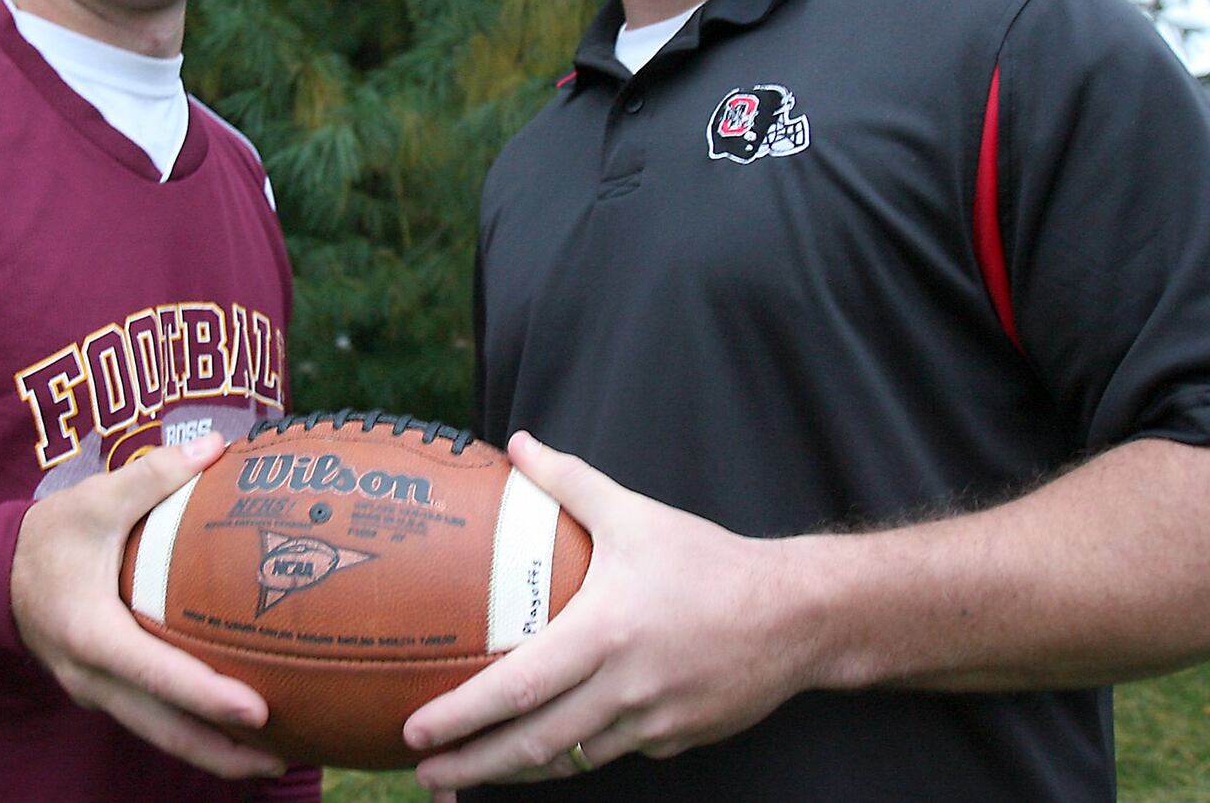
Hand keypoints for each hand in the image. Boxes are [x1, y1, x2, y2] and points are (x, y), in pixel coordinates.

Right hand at [11, 433, 286, 778]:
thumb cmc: (48, 537)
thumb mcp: (94, 499)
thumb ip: (153, 475)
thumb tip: (216, 446)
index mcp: (91, 634)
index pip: (157, 674)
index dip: (207, 696)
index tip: (258, 712)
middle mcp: (94, 678)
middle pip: (165, 731)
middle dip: (224, 752)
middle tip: (284, 758)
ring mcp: (97, 693)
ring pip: (161, 737)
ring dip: (214, 752)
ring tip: (275, 758)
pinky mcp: (106, 693)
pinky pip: (154, 722)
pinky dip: (194, 733)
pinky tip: (237, 730)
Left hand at [404, 432, 817, 790]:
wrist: (797, 616)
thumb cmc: (709, 561)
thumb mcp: (636, 514)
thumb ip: (570, 480)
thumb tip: (517, 444)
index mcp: (606, 632)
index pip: (519, 686)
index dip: (463, 715)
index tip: (416, 730)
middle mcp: (625, 687)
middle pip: (534, 743)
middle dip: (473, 765)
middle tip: (425, 775)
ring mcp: (651, 722)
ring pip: (569, 760)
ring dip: (513, 773)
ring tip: (465, 780)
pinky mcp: (674, 741)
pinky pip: (611, 753)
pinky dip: (571, 758)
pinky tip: (539, 756)